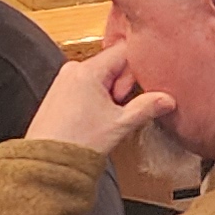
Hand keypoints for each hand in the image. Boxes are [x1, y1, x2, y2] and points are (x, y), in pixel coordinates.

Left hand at [26, 45, 175, 156]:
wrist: (46, 162)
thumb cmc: (77, 142)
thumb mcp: (120, 124)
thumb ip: (147, 107)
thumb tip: (167, 99)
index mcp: (87, 70)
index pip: (123, 51)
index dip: (135, 71)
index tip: (133, 93)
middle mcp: (73, 69)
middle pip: (112, 65)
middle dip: (121, 86)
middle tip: (118, 110)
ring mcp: (63, 80)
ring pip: (100, 77)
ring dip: (109, 95)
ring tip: (104, 117)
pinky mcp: (58, 92)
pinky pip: (85, 86)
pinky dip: (95, 99)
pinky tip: (92, 119)